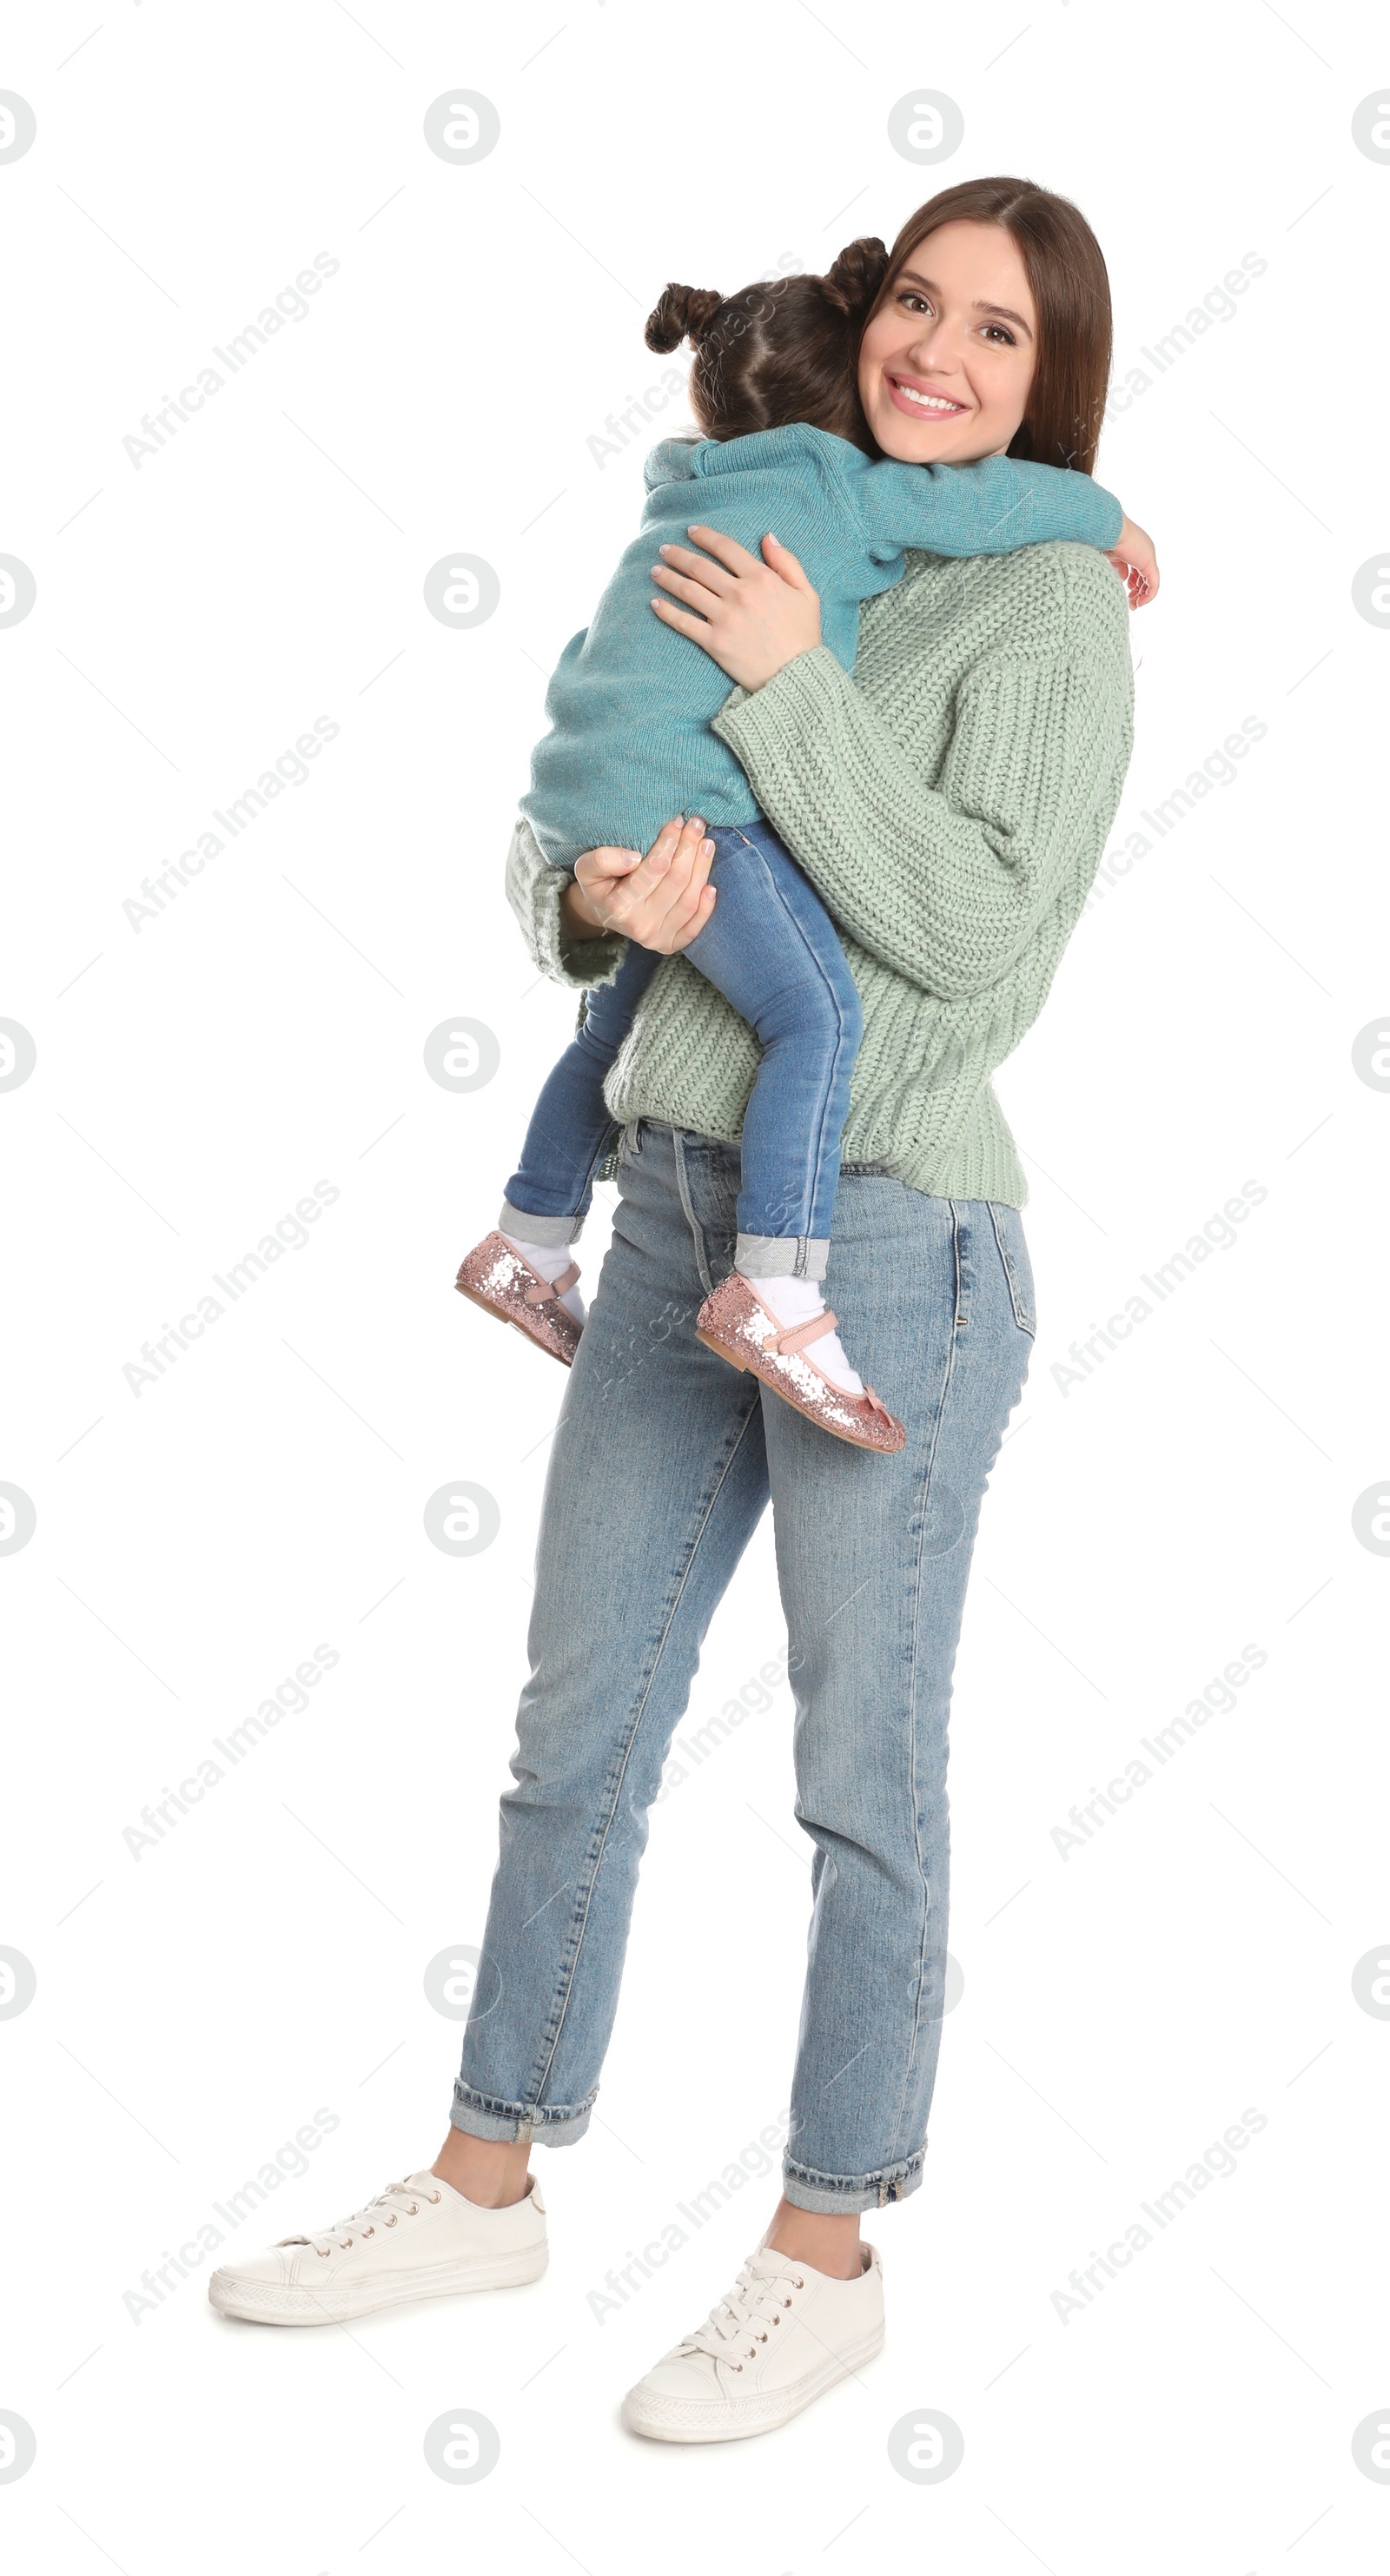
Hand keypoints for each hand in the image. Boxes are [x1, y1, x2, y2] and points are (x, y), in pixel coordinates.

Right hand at [562, 815, 715, 951]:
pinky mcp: (670, 945)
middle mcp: (640, 926)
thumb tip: (634, 858)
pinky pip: (695, 926)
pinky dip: (706, 907)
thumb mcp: (587, 867)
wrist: (603, 913)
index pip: (655, 868)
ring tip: (706, 845)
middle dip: (689, 849)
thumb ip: (603, 859)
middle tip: (696, 825)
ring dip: (702, 869)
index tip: (677, 821)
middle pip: (676, 882)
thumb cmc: (599, 885)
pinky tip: (711, 885)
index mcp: (620, 906)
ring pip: (689, 900)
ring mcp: (657, 939)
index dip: (670, 842)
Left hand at [649, 524, 822, 688]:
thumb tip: (768, 536)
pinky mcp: (714, 642)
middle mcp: (739, 594)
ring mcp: (725, 618)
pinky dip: (666, 611)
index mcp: (761, 578)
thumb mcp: (807, 593)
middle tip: (664, 549)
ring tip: (655, 571)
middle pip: (700, 567)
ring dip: (667, 577)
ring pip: (687, 590)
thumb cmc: (803, 636)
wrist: (796, 677)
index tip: (691, 531)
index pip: (726, 548)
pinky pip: (683, 622)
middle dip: (678, 554)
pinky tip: (654, 603)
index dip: (705, 536)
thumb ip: (787, 562)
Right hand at [1106, 515, 1158, 608]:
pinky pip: (1154, 584)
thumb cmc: (1104, 538)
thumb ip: (1118, 567)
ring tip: (1134, 605)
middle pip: (1144, 576)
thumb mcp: (1111, 555)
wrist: (1108, 528)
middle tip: (1131, 603)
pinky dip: (1149, 595)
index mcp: (1134, 547)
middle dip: (1138, 591)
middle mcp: (1144, 551)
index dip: (1132, 583)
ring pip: (1150, 581)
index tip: (1125, 593)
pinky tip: (1140, 603)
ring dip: (1143, 595)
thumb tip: (1122, 578)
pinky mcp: (1148, 563)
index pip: (1137, 569)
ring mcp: (1147, 556)